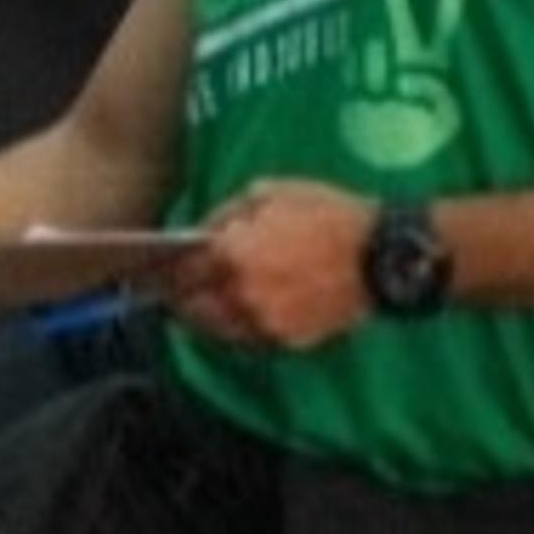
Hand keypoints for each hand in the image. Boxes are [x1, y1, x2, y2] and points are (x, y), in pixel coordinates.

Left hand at [170, 178, 373, 352]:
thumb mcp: (268, 193)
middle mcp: (242, 293)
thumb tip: (199, 233)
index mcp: (231, 253)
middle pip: (190, 306)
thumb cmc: (326, 214)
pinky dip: (238, 329)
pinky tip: (238, 313)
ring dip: (204, 318)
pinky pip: (250, 339)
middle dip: (178, 298)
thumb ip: (224, 215)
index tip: (150, 271)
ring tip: (200, 305)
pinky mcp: (290, 340)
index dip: (160, 271)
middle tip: (170, 292)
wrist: (383, 255)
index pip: (178, 271)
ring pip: (217, 329)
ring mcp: (266, 321)